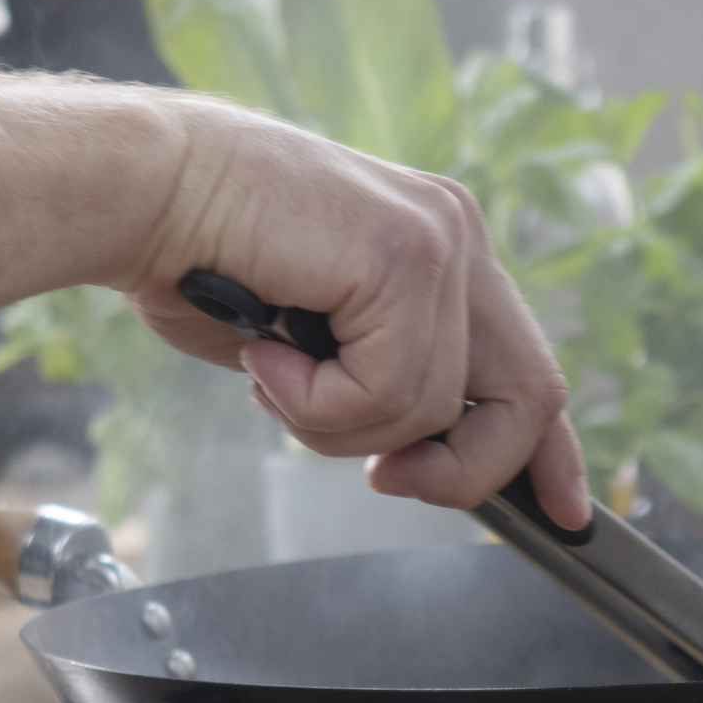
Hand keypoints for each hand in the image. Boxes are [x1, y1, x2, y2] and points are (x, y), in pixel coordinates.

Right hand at [120, 103, 591, 530]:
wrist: (138, 190)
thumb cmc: (200, 258)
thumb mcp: (314, 342)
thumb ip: (378, 379)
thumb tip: (413, 455)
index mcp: (442, 250)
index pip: (529, 366)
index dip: (551, 452)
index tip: (563, 512)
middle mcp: (457, 236)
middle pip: (527, 397)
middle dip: (461, 470)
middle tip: (384, 479)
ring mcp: (440, 240)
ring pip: (434, 408)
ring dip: (338, 425)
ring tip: (274, 371)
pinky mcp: (404, 256)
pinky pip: (389, 391)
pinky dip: (315, 402)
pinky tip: (267, 351)